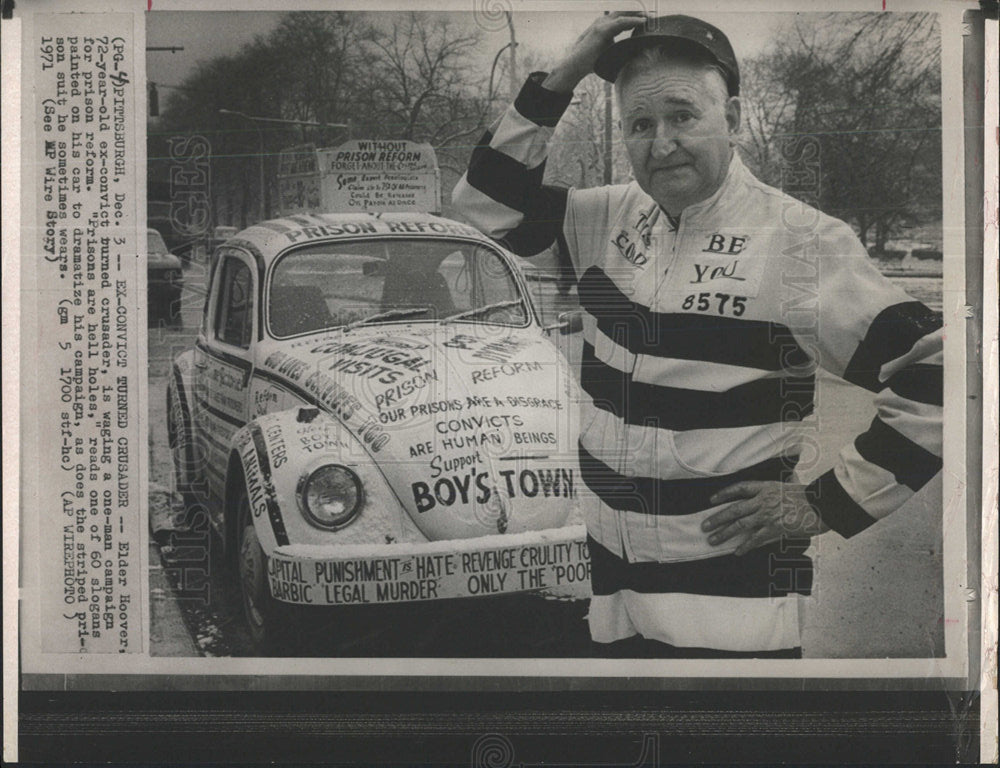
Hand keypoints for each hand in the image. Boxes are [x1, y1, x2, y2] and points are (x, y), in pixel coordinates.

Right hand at [543, 11, 648, 91]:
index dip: (638, 16)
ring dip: (640, 14)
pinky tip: (643, 21)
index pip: (625, 17)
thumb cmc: (591, 62)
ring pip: (625, 15)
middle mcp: (604, 21)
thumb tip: (635, 55)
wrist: (575, 66)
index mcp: (606, 25)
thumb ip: (621, 48)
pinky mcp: (601, 30)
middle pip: (626, 12)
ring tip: (653, 16)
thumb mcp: (610, 52)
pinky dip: (633, 21)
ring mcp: (602, 24)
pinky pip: (621, 22)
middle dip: (640, 11)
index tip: (651, 19)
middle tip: (655, 14)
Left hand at [701, 481, 829, 555]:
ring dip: (724, 533)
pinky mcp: (775, 529)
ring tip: (712, 540)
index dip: (724, 494)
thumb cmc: (812, 496)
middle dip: (717, 518)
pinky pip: (756, 539)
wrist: (824, 504)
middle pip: (734, 509)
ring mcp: (768, 515)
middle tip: (704, 525)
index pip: (740, 488)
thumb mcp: (793, 486)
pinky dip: (745, 546)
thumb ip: (782, 489)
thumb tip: (783, 485)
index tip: (712, 499)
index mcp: (767, 487)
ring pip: (740, 525)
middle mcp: (764, 500)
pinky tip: (737, 551)